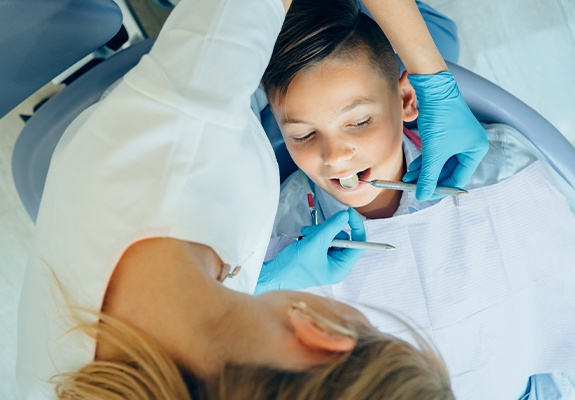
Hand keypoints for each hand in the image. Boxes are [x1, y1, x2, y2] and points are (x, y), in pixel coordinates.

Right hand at [254, 208, 365, 293]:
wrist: (273, 274)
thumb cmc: (293, 266)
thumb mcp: (314, 243)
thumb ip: (332, 227)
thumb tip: (346, 215)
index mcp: (340, 268)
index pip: (359, 245)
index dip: (356, 227)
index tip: (349, 213)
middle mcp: (336, 265)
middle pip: (344, 238)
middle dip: (329, 230)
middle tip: (315, 230)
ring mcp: (327, 261)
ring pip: (331, 237)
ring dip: (319, 232)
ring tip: (306, 234)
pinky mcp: (317, 256)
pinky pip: (322, 240)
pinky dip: (313, 235)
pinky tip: (303, 236)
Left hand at [404, 71, 488, 199]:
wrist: (434, 89)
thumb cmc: (440, 118)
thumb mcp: (434, 152)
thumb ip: (428, 175)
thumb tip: (422, 195)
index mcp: (476, 150)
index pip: (459, 178)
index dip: (440, 188)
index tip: (425, 195)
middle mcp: (471, 145)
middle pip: (449, 171)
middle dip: (430, 179)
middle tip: (414, 188)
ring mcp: (459, 138)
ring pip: (441, 163)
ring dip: (425, 171)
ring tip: (409, 180)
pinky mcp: (447, 133)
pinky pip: (437, 153)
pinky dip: (425, 161)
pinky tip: (413, 169)